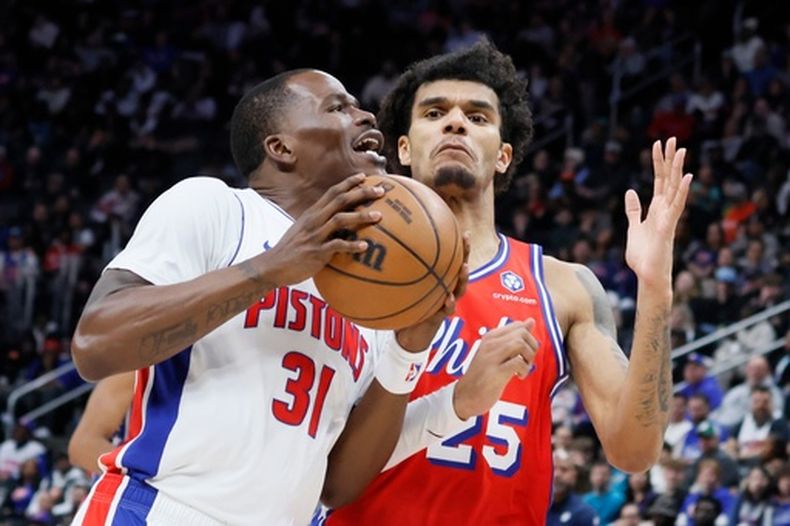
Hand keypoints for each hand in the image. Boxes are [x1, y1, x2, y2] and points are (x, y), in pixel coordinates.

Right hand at [264, 174, 385, 285]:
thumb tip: (338, 223)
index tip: (365, 177)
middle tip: (381, 191)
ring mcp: (315, 235)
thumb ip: (319, 224)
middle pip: (341, 200)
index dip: (349, 183)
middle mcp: (314, 220)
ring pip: (340, 220)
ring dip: (361, 216)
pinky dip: (351, 245)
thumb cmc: (291, 250)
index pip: (332, 192)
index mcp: (312, 213)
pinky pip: (336, 246)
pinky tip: (365, 246)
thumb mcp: (303, 230)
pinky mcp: (316, 252)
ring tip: (379, 216)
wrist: (272, 266)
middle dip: (362, 193)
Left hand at [395, 232, 470, 351]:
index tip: (456, 224)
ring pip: (459, 288)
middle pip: (459, 267)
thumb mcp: (398, 286)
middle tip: (466, 238)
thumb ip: (394, 270)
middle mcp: (445, 286)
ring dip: (463, 278)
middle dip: (464, 252)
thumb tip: (378, 247)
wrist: (409, 333)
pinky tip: (448, 299)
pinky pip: (447, 310)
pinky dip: (449, 304)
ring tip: (464, 267)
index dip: (453, 241)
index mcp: (437, 277)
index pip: (448, 256)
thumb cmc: (403, 306)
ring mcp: (446, 301)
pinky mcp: (441, 316)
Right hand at [452, 319, 539, 419]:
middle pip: (522, 333)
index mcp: (490, 337)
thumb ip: (513, 337)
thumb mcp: (497, 352)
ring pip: (520, 344)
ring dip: (529, 358)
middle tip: (526, 361)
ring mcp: (491, 357)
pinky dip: (524, 369)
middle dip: (532, 347)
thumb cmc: (483, 375)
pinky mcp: (494, 372)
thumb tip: (531, 321)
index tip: (524, 353)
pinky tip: (518, 376)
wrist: (464, 396)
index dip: (529, 339)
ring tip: (523, 368)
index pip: (518, 325)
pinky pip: (518, 362)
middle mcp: (490, 343)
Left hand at [624, 138, 692, 288]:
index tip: (657, 144)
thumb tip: (631, 192)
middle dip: (669, 159)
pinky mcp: (668, 227)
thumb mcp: (633, 227)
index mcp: (656, 208)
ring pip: (674, 189)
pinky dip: (681, 192)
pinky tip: (686, 178)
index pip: (658, 180)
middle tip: (672, 138)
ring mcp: (668, 217)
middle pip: (667, 179)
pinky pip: (676, 207)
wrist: (647, 274)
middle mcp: (665, 210)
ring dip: (677, 170)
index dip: (657, 163)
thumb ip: (634, 210)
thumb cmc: (643, 254)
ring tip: (681, 151)